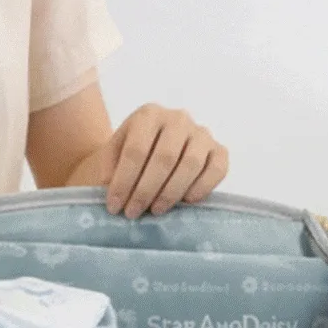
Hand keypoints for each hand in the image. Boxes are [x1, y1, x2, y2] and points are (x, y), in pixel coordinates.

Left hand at [100, 108, 228, 218]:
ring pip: (191, 163)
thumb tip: (112, 195)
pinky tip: (185, 202)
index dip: (124, 181)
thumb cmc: (127, 158)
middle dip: (146, 190)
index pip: (136, 150)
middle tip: (133, 212)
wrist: (149, 152)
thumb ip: (109, 173)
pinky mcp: (219, 150)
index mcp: (148, 114)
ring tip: (155, 210)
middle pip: (164, 157)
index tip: (114, 206)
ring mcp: (201, 132)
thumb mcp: (111, 158)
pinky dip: (202, 187)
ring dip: (171, 192)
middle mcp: (178, 118)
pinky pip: (217, 169)